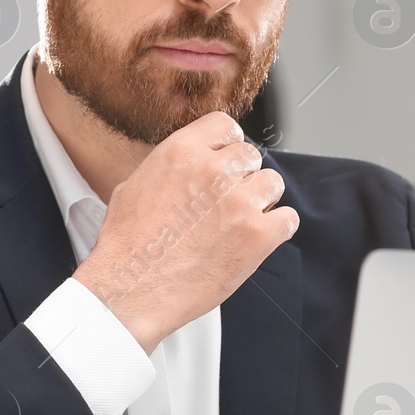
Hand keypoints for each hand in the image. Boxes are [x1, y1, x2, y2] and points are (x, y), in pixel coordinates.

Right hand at [73, 111, 296, 354]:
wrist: (132, 288)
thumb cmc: (126, 247)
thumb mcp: (134, 187)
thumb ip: (169, 169)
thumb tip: (185, 168)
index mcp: (181, 152)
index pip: (225, 126)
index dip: (227, 145)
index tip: (227, 161)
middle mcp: (213, 171)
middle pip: (251, 155)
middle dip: (242, 177)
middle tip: (229, 200)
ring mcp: (239, 202)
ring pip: (273, 182)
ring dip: (262, 200)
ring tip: (243, 220)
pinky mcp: (257, 236)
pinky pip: (288, 219)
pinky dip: (277, 228)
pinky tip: (258, 239)